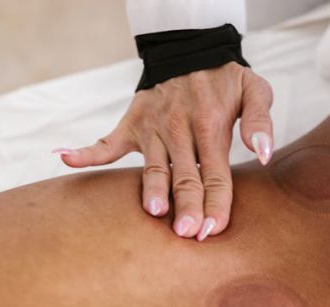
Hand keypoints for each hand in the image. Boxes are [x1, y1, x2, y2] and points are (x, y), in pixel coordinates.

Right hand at [54, 62, 273, 240]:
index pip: (215, 173)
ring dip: (151, 188)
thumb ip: (260, 121)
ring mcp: (153, 129)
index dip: (216, 203)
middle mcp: (180, 130)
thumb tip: (265, 153)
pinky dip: (85, 152)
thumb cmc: (227, 80)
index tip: (214, 229)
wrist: (192, 50)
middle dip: (187, 205)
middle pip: (184, 175)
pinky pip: (107, 143)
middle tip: (186, 233)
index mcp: (211, 126)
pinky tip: (65, 160)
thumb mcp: (255, 90)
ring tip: (153, 212)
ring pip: (153, 166)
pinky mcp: (132, 124)